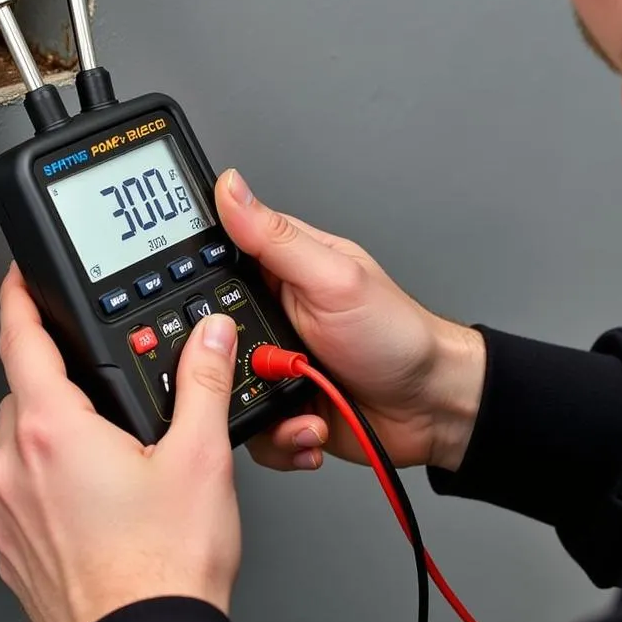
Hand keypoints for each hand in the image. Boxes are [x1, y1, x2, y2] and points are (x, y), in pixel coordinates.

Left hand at [0, 264, 241, 621]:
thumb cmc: (164, 565)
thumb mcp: (199, 456)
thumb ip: (204, 380)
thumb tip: (210, 335)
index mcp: (55, 432)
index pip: (20, 341)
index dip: (18, 299)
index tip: (17, 277)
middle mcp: (18, 468)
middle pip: (24, 389)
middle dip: (54, 368)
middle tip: (97, 369)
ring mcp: (11, 512)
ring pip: (20, 440)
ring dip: (52, 424)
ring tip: (108, 437)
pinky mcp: (15, 547)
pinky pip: (20, 488)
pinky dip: (47, 473)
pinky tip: (93, 491)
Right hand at [214, 170, 485, 473]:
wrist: (432, 407)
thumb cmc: (397, 333)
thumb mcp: (333, 278)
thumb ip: (276, 237)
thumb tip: (231, 187)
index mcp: (280, 267)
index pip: (215, 258)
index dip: (189, 275)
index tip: (191, 302)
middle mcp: (270, 312)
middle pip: (207, 331)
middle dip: (227, 358)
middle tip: (264, 362)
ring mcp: (273, 361)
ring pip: (221, 385)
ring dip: (256, 403)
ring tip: (297, 399)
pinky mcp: (278, 405)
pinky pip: (248, 426)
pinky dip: (277, 434)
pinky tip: (308, 423)